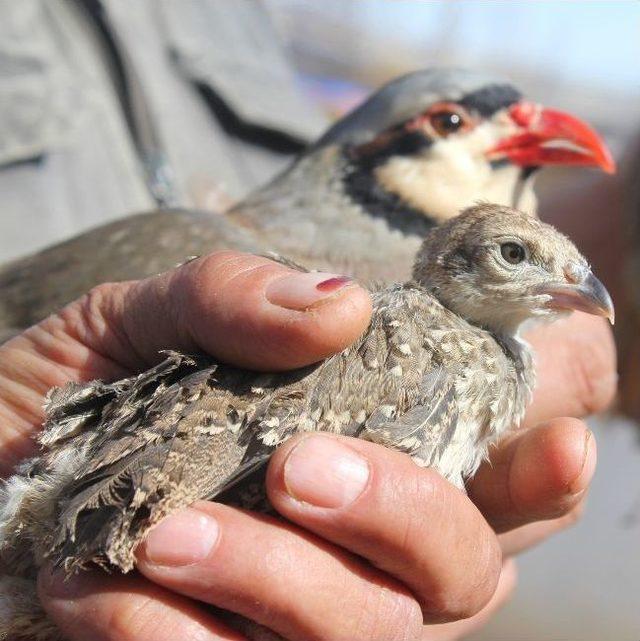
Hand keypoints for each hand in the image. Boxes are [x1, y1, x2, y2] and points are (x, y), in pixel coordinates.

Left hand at [0, 251, 614, 640]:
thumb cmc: (66, 390)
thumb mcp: (141, 318)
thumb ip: (236, 300)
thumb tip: (346, 305)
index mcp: (358, 446)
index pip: (493, 471)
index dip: (543, 468)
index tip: (562, 437)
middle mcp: (352, 541)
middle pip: (461, 570)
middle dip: (406, 520)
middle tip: (302, 468)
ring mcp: (296, 610)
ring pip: (369, 636)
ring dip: (282, 586)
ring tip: (170, 534)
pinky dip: (177, 640)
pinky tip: (99, 596)